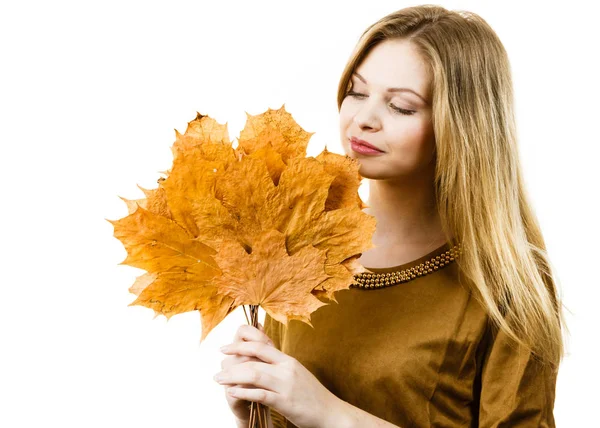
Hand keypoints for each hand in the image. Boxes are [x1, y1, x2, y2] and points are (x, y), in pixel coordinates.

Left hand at [215, 323, 343, 427]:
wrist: (331, 413)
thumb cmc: (311, 395)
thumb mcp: (296, 374)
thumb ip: (279, 365)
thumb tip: (262, 356)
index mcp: (288, 360)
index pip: (261, 345)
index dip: (241, 343)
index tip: (225, 346)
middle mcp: (287, 368)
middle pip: (254, 356)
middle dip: (233, 356)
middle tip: (218, 361)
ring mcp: (286, 385)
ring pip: (253, 374)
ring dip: (232, 375)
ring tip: (219, 379)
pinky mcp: (285, 402)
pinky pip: (260, 394)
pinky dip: (243, 392)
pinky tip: (232, 393)